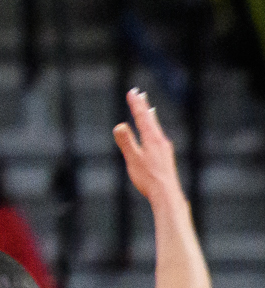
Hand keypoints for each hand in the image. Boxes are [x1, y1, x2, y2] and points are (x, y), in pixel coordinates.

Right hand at [113, 88, 184, 211]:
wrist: (167, 194)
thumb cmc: (148, 178)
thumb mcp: (133, 159)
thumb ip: (126, 142)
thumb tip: (119, 125)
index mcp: (152, 139)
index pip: (142, 118)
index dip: (136, 105)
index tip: (132, 92)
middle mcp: (161, 141)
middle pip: (151, 119)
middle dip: (144, 106)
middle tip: (140, 93)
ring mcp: (164, 148)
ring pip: (156, 128)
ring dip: (150, 117)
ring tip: (150, 109)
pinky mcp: (165, 156)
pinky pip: (159, 136)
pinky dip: (155, 128)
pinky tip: (155, 133)